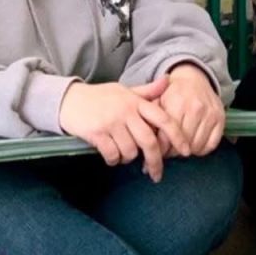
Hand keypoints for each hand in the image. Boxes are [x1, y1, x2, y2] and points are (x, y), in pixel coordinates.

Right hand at [58, 77, 187, 182]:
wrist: (68, 99)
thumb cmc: (100, 97)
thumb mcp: (125, 90)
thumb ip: (148, 91)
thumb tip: (168, 80)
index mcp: (136, 101)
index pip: (164, 119)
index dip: (178, 136)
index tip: (187, 151)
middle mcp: (126, 111)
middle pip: (149, 142)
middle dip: (156, 161)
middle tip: (156, 174)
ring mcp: (112, 122)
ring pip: (131, 151)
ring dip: (128, 158)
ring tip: (122, 153)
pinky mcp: (97, 133)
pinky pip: (113, 155)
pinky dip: (113, 160)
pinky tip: (110, 155)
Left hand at [159, 64, 225, 156]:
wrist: (194, 77)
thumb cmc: (172, 92)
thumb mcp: (157, 99)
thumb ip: (151, 118)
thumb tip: (146, 142)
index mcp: (177, 103)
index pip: (167, 136)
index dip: (160, 148)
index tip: (156, 151)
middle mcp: (196, 108)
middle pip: (182, 144)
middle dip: (172, 152)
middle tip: (167, 152)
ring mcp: (210, 114)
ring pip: (196, 146)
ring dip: (187, 152)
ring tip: (180, 148)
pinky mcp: (221, 119)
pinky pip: (211, 145)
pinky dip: (201, 150)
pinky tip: (193, 145)